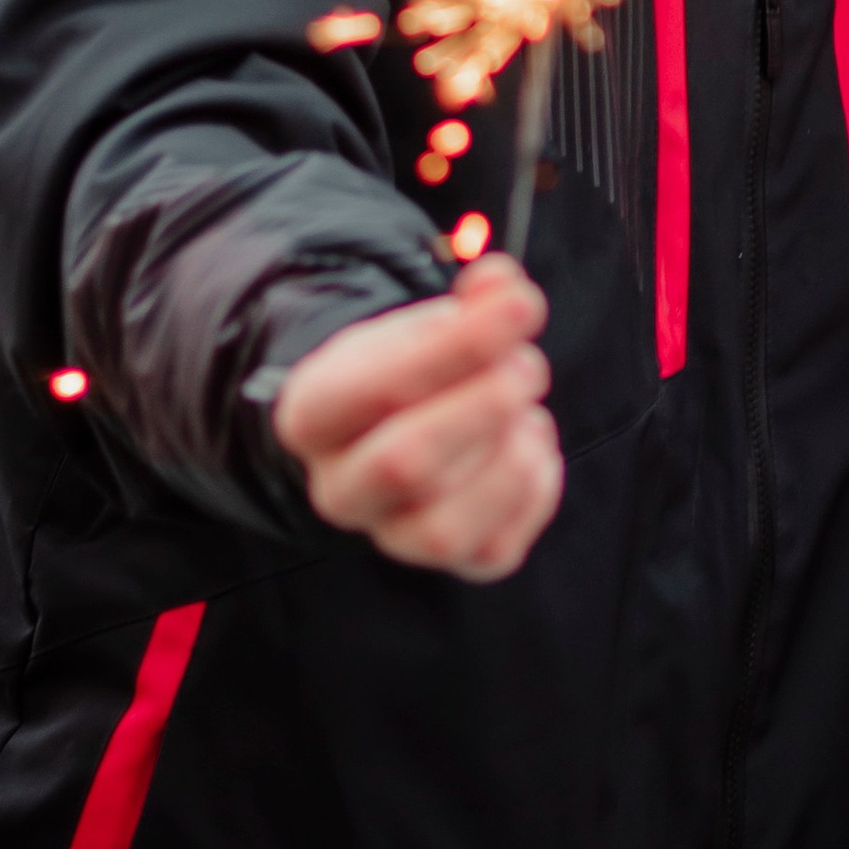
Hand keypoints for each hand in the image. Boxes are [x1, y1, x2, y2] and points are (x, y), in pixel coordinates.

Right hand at [273, 257, 561, 581]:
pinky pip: (498, 548)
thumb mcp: (424, 324)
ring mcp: (395, 536)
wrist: (397, 429)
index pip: (377, 388)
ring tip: (525, 405)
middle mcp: (340, 491)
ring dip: (509, 453)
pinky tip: (531, 441)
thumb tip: (504, 286)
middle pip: (405, 463)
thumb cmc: (410, 373)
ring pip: (445, 525)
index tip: (521, 305)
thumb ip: (470, 302)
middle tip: (529, 366)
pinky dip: (535, 488)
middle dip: (483, 407)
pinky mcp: (458, 562)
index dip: (458, 346)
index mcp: (313, 416)